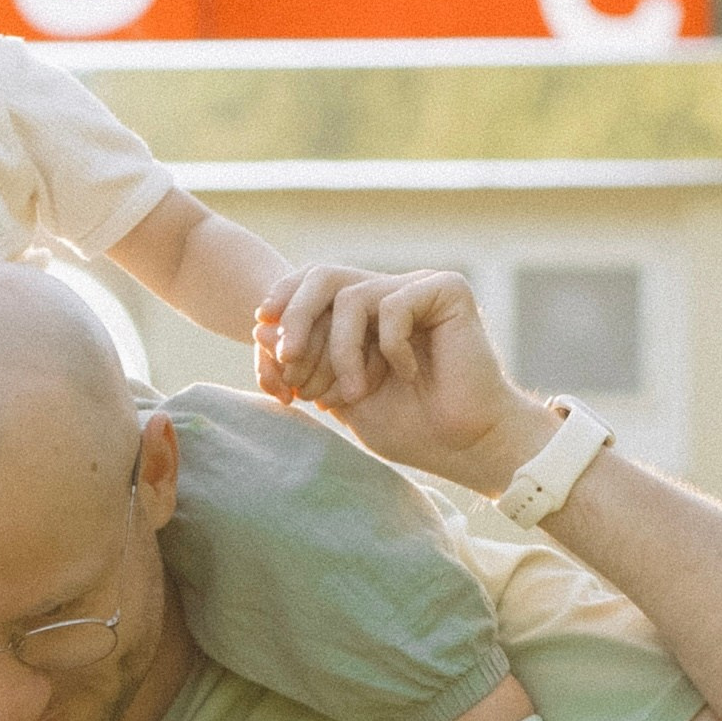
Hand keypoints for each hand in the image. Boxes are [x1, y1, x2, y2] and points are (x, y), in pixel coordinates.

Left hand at [253, 268, 552, 493]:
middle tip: (288, 359)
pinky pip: (392, 305)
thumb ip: (305, 363)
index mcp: (364, 314)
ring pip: (351, 296)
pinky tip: (408, 374)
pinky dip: (389, 347)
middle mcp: (389, 292)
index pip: (311, 289)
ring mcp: (417, 288)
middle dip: (296, 318)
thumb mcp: (340, 395)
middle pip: (323, 276)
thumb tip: (258, 326)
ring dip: (342, 350)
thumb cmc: (409, 427)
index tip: (267, 344)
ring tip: (356, 391)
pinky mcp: (446, 290)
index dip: (284, 307)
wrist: (463, 444)